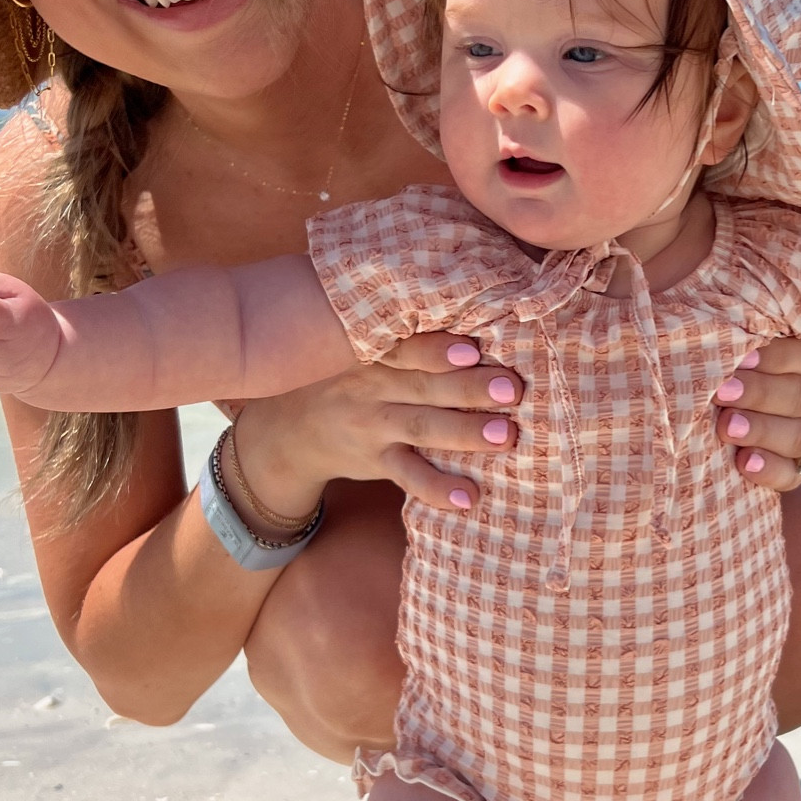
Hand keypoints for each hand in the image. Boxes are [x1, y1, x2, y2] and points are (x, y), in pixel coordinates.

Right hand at [230, 334, 526, 515]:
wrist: (288, 430)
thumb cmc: (344, 374)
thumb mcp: (353, 344)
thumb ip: (401, 331)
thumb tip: (470, 302)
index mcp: (371, 349)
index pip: (403, 345)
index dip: (435, 348)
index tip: (471, 348)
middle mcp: (371, 385)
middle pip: (424, 385)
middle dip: (469, 387)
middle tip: (512, 389)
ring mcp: (373, 425)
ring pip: (422, 428)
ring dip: (465, 433)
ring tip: (506, 436)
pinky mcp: (375, 460)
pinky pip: (407, 476)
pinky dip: (437, 488)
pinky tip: (468, 497)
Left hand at [713, 338, 800, 491]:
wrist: (751, 423)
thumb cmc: (745, 375)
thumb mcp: (753, 359)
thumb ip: (748, 350)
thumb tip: (720, 339)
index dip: (774, 357)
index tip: (742, 358)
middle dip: (760, 394)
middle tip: (723, 392)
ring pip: (799, 436)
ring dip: (761, 430)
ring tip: (728, 426)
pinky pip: (792, 475)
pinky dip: (768, 469)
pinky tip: (745, 462)